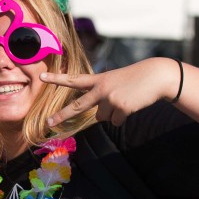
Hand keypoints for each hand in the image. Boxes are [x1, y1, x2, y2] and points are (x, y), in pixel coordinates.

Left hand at [43, 57, 181, 126]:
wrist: (156, 76)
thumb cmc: (135, 79)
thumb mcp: (114, 81)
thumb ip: (101, 95)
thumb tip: (99, 117)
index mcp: (98, 80)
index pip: (74, 79)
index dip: (57, 78)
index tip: (42, 76)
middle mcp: (101, 89)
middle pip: (77, 106)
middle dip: (62, 115)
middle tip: (48, 123)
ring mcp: (110, 99)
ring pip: (103, 117)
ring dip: (113, 112)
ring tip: (125, 99)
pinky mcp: (121, 108)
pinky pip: (116, 122)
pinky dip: (123, 117)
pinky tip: (132, 105)